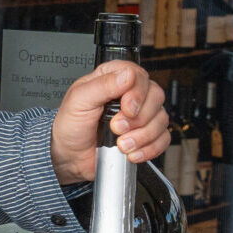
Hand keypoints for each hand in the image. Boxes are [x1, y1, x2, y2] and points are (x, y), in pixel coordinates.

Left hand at [50, 61, 168, 184]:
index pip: (139, 76)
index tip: (126, 109)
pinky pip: (163, 139)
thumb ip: (103, 85)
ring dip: (142, 136)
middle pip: (155, 97)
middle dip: (138, 118)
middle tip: (117, 128)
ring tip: (121, 144)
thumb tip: (127, 75)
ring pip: (161, 119)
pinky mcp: (146, 136)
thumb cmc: (70, 126)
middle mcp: (129, 95)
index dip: (137, 93)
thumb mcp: (79, 100)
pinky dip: (149, 148)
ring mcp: (140, 116)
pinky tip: (132, 152)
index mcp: (113, 79)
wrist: (69, 157)